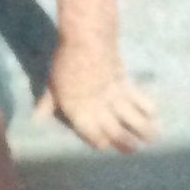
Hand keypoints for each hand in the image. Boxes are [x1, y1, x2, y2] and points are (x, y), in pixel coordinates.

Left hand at [41, 46, 157, 153]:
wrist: (86, 40)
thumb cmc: (64, 62)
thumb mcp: (52, 84)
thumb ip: (47, 103)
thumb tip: (36, 118)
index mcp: (78, 113)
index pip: (93, 136)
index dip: (100, 142)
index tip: (105, 144)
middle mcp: (99, 110)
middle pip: (116, 134)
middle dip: (126, 144)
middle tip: (132, 149)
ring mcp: (114, 98)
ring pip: (134, 120)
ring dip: (144, 131)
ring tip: (152, 138)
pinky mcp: (126, 85)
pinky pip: (141, 101)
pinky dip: (148, 108)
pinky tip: (153, 113)